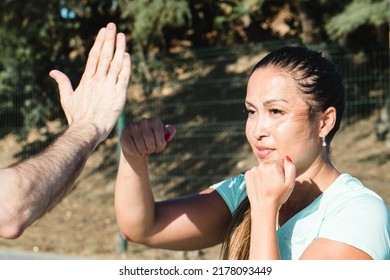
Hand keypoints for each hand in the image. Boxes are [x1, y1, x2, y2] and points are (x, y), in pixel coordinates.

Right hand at [49, 22, 130, 143]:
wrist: (86, 130)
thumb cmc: (77, 117)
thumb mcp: (67, 98)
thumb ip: (62, 83)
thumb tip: (53, 72)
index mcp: (87, 80)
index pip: (94, 56)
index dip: (99, 42)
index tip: (103, 32)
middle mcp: (98, 80)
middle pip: (105, 55)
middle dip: (109, 39)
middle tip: (112, 25)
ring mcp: (109, 87)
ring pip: (116, 63)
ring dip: (119, 48)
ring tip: (122, 35)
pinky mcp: (119, 95)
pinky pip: (124, 77)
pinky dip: (126, 66)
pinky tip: (127, 55)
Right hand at [120, 117, 175, 156]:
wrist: (136, 141)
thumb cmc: (152, 138)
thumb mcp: (162, 135)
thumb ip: (170, 132)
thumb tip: (168, 136)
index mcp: (156, 121)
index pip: (161, 142)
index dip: (159, 147)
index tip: (157, 145)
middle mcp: (144, 121)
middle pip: (151, 145)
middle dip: (151, 150)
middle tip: (149, 147)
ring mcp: (133, 127)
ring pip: (142, 148)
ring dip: (143, 152)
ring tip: (142, 147)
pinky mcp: (125, 134)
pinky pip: (133, 150)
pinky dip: (135, 152)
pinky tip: (135, 148)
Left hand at [245, 156, 295, 209]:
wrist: (263, 207)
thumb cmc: (278, 196)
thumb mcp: (290, 183)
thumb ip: (291, 168)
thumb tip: (287, 158)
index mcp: (274, 165)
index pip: (281, 162)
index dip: (283, 171)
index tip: (281, 181)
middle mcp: (262, 165)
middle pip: (271, 164)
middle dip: (274, 171)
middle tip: (274, 184)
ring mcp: (253, 169)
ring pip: (263, 168)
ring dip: (265, 174)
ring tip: (267, 185)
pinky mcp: (247, 175)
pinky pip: (255, 172)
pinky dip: (258, 177)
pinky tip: (260, 185)